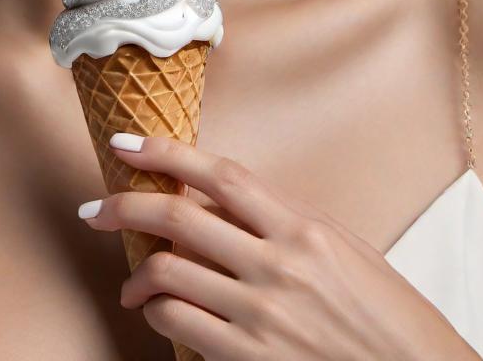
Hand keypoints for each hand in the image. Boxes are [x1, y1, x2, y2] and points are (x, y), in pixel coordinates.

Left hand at [79, 133, 481, 360]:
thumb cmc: (387, 315)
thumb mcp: (344, 249)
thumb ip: (283, 222)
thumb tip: (222, 201)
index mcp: (304, 228)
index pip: (221, 175)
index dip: (166, 152)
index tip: (126, 144)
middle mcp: (279, 265)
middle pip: (179, 218)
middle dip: (124, 206)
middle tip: (95, 209)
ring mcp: (262, 315)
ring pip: (168, 272)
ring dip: (135, 273)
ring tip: (130, 282)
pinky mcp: (251, 360)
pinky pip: (180, 324)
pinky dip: (158, 313)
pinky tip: (159, 313)